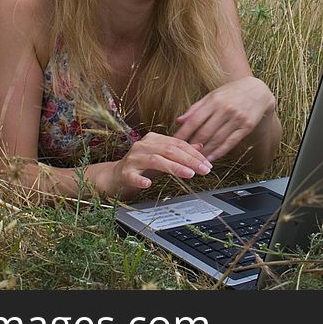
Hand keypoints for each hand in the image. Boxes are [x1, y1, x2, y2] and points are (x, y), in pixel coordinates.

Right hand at [88, 132, 212, 199]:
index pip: (177, 144)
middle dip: (189, 160)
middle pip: (169, 150)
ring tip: (188, 174)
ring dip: (174, 167)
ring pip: (155, 160)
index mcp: (153, 139)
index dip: (194, 153)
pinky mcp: (124, 172)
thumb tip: (201, 147)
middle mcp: (143, 145)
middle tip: (203, 170)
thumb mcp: (163, 158)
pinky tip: (149, 184)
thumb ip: (180, 152)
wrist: (115, 177)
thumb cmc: (141, 167)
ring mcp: (132, 159)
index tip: (207, 164)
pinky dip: (141, 179)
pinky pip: (133, 176)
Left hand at [174, 76, 274, 162]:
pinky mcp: (246, 127)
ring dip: (205, 152)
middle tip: (183, 154)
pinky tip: (211, 158)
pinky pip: (230, 143)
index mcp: (214, 100)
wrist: (258, 90)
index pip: (195, 120)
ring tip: (195, 159)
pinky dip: (219, 152)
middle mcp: (226, 110)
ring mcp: (237, 119)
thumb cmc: (231, 92)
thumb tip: (179, 121)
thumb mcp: (212, 95)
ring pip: (217, 140)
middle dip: (192, 145)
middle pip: (205, 132)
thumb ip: (196, 109)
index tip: (174, 142)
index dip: (183, 133)